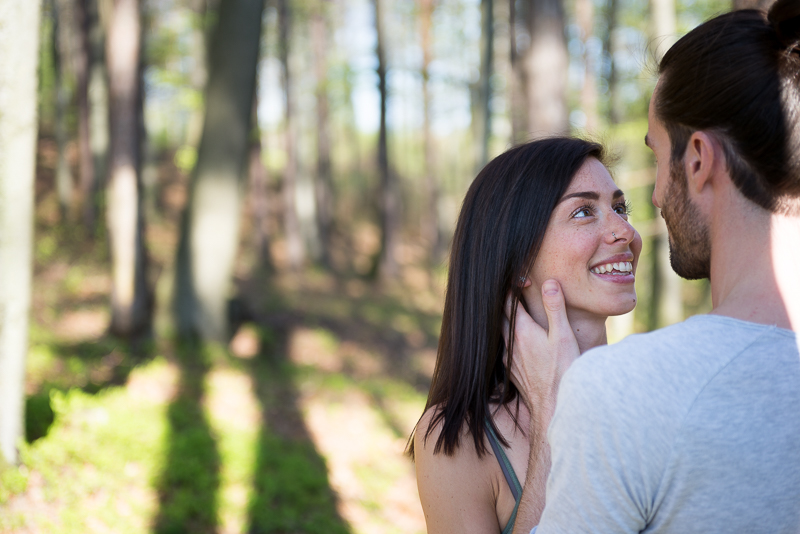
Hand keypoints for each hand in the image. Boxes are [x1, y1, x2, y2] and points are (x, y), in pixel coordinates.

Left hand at [502, 280, 579, 420]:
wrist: (552, 406)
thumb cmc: (562, 371)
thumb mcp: (563, 335)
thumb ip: (555, 308)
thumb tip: (548, 283)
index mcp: (521, 330)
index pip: (508, 302)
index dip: (512, 288)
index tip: (521, 280)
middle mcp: (510, 343)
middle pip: (500, 316)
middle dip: (506, 303)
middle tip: (514, 293)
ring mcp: (508, 358)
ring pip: (501, 333)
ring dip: (506, 321)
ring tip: (515, 313)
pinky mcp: (510, 371)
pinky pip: (505, 348)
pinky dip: (509, 339)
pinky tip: (518, 341)